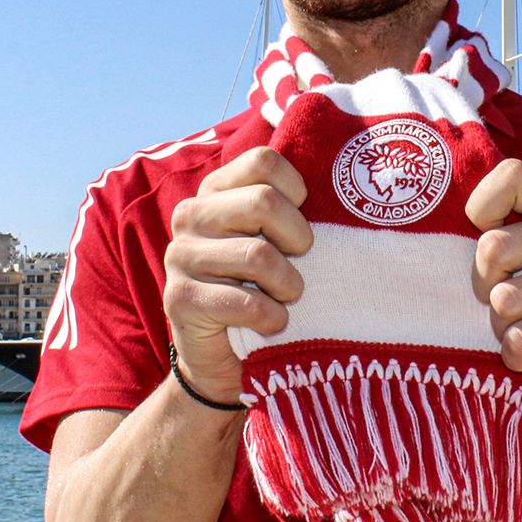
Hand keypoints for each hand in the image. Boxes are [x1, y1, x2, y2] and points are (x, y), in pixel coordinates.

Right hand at [161, 147, 312, 405]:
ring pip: (259, 255)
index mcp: (215, 191)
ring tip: (286, 297)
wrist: (225, 359)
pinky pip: (247, 302)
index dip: (296, 193)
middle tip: (299, 265)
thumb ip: (290, 207)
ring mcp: (179, 256)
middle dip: (298, 240)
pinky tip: (272, 324)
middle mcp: (190, 215)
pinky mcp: (180, 299)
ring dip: (289, 285)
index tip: (299, 224)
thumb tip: (342, 183)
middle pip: (264, 202)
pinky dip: (273, 318)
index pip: (263, 161)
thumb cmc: (263, 289)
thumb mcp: (276, 240)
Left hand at [467, 159, 521, 418]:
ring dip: (502, 329)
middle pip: (493, 247)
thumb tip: (428, 219)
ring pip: (504, 299)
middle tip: (507, 307)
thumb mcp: (515, 267)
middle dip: (484, 289)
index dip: (481, 209)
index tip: (482, 240)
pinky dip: (517, 355)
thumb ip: (491, 238)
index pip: (512, 175)